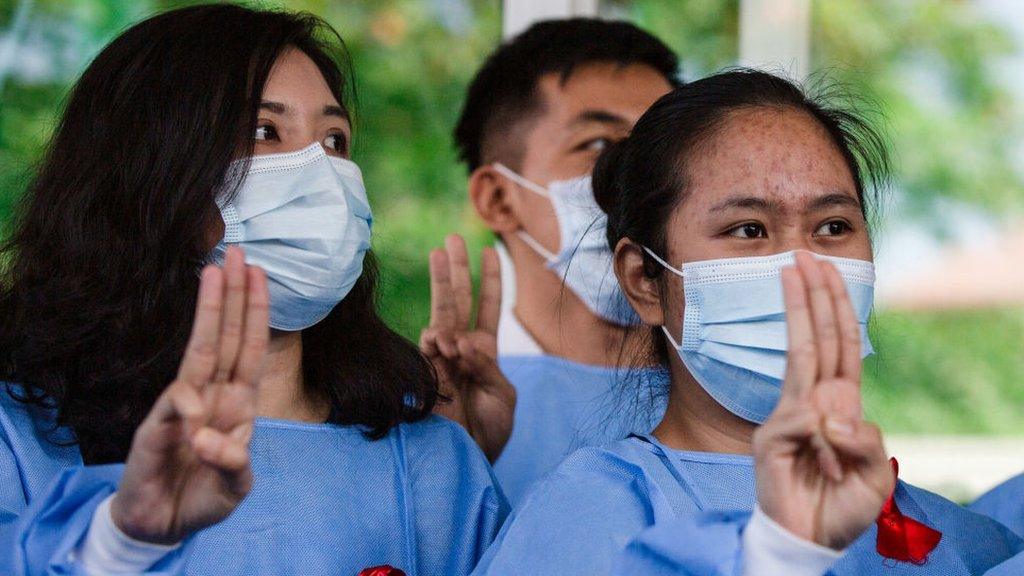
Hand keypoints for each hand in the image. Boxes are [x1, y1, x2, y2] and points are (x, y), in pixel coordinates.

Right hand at [111, 246, 268, 543]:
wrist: (162, 525)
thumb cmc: (202, 495)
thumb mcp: (235, 485)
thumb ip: (235, 463)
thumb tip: (211, 437)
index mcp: (237, 402)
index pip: (248, 348)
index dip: (255, 312)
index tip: (261, 274)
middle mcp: (211, 395)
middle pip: (224, 336)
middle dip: (234, 294)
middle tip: (238, 251)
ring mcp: (183, 407)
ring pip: (199, 351)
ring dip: (209, 311)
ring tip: (213, 272)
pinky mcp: (157, 429)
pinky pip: (176, 406)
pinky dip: (187, 409)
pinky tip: (195, 419)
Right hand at [420, 234, 514, 461]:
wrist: (469, 457)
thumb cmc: (489, 431)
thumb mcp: (504, 395)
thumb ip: (489, 366)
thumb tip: (463, 342)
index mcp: (484, 351)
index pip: (487, 307)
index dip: (489, 279)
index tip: (490, 250)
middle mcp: (462, 348)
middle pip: (459, 300)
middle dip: (456, 269)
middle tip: (452, 238)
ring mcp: (442, 357)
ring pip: (441, 311)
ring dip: (442, 280)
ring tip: (441, 250)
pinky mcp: (427, 371)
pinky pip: (431, 344)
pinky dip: (440, 339)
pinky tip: (449, 343)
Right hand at [754, 251, 893, 550]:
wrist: (810, 541)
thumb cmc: (842, 508)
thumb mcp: (876, 476)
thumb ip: (867, 442)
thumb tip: (832, 414)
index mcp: (839, 407)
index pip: (839, 347)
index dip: (835, 308)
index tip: (824, 271)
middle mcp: (813, 403)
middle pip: (818, 338)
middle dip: (814, 294)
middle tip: (802, 255)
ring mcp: (789, 418)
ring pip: (801, 356)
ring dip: (801, 310)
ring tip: (794, 272)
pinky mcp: (771, 439)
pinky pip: (801, 420)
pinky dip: (821, 434)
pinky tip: (827, 458)